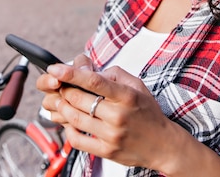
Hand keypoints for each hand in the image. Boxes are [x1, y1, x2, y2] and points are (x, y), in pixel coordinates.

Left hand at [36, 55, 219, 176]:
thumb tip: (91, 70)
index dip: (71, 73)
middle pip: (79, 99)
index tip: (55, 68)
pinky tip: (71, 122)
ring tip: (62, 101)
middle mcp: (118, 115)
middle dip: (64, 90)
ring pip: (75, 118)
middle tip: (60, 86)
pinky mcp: (106, 151)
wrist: (163, 145)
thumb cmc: (148, 113)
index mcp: (127, 96)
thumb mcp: (138, 86)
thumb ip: (115, 75)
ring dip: (63, 108)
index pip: (93, 81)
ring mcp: (111, 135)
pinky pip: (77, 140)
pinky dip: (68, 129)